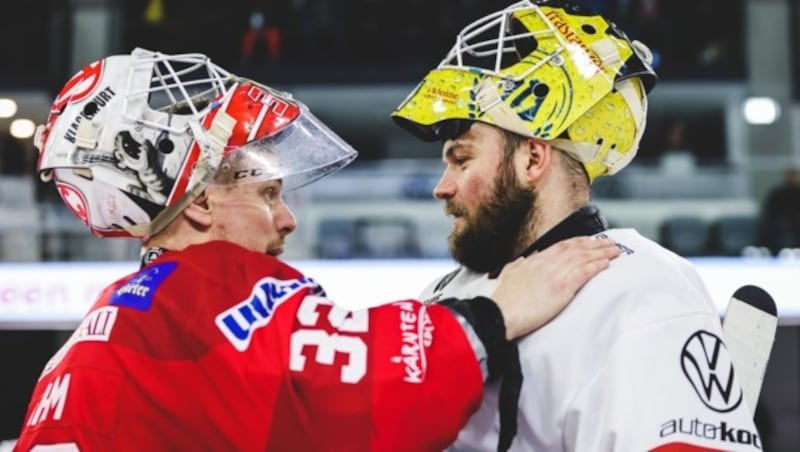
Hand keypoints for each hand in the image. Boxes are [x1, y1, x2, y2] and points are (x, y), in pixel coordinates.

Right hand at [490, 236, 619, 339]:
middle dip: (594, 244)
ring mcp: (555, 274)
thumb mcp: (507, 276)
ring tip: (614, 251)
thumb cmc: (504, 301)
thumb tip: (522, 260)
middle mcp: (546, 263)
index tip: (589, 240)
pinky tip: (606, 264)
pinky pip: (584, 272)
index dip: (578, 242)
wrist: (501, 314)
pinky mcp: (562, 288)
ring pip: (583, 257)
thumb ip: (516, 267)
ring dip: (601, 252)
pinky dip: (596, 266)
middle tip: (609, 242)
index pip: (561, 246)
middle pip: (576, 248)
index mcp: (534, 261)